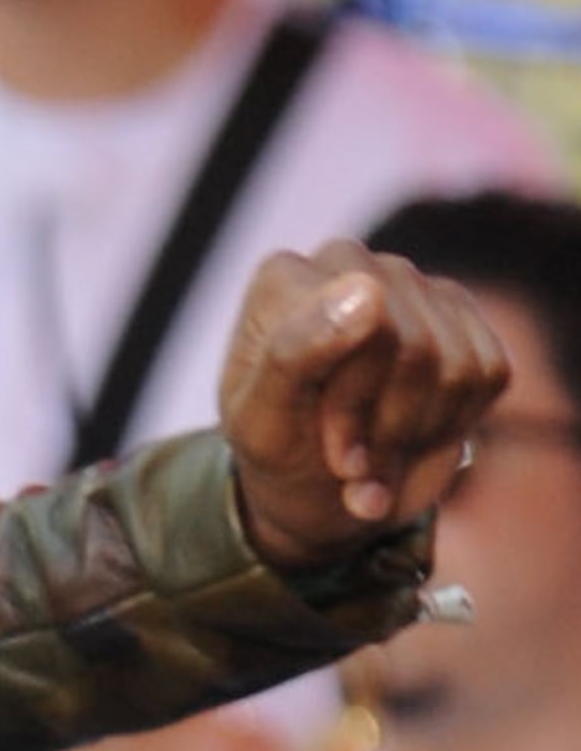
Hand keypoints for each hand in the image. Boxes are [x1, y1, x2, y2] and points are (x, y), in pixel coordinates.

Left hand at [218, 245, 510, 564]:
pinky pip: (488, 374)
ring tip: (377, 458)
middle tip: (353, 468)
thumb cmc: (279, 448)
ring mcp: (412, 284)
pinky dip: (453, 426)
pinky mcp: (460, 316)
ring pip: (456, 366)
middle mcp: (352, 265)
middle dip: (389, 428)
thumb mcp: (263, 424)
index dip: (354, 406)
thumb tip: (367, 286)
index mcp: (286, 279)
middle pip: (416, 348)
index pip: (360, 325)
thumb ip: (294, 353)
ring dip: (419, 436)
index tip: (337, 457)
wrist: (312, 484)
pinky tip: (410, 437)